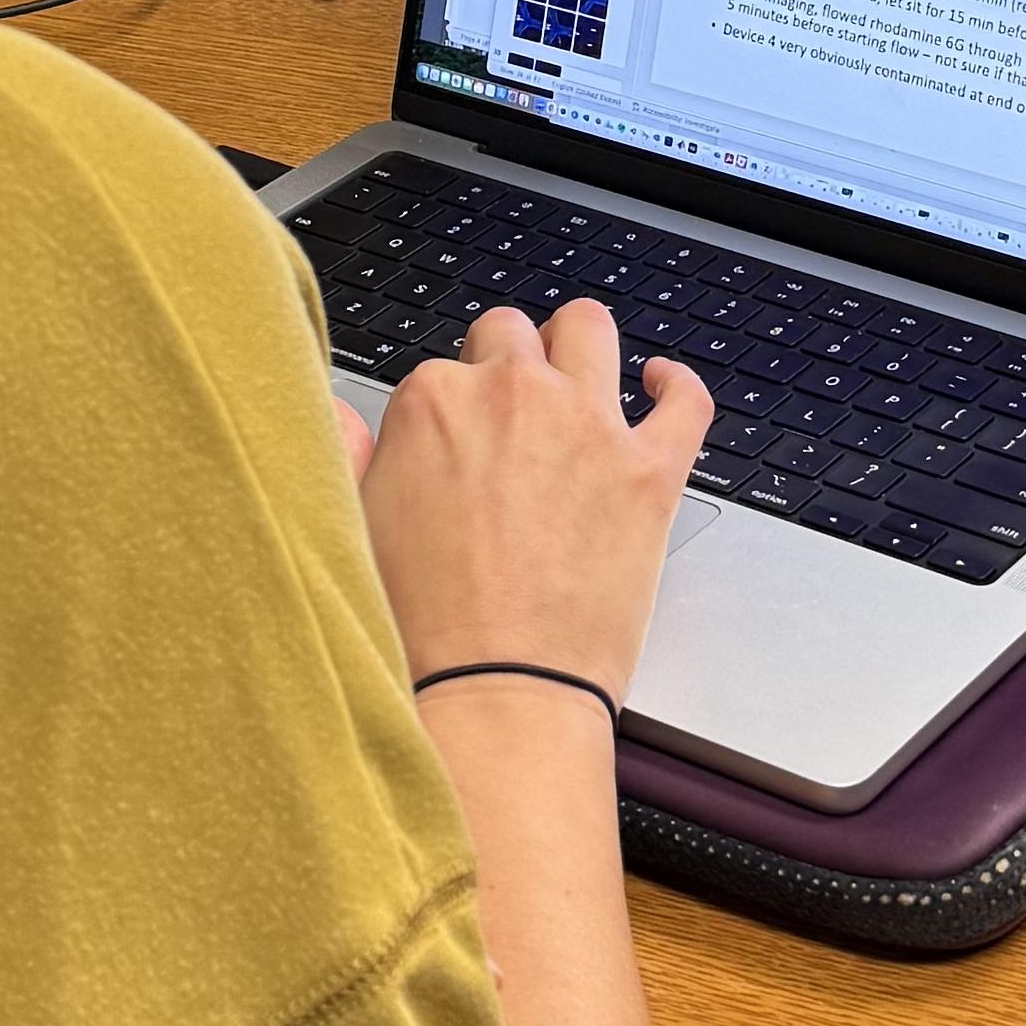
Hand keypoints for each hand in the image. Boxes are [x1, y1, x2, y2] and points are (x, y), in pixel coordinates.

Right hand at [358, 298, 710, 714]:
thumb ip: (347, 453)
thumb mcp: (351, 525)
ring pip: (590, 333)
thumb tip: (341, 414)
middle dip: (507, 363)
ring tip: (578, 371)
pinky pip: (684, 400)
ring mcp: (587, 425)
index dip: (451, 410)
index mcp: (433, 401)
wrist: (495, 692)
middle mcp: (512, 393)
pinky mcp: (648, 471)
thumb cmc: (422, 629)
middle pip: (511, 336)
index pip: (445, 370)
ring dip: (578, 345)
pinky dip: (676, 385)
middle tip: (508, 412)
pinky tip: (661, 386)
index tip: (455, 446)